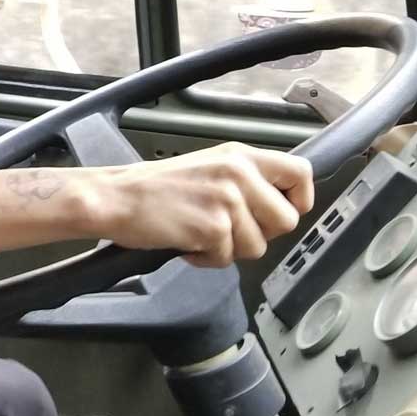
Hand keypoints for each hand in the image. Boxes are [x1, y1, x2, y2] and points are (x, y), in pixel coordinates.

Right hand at [80, 143, 313, 266]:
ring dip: (229, 249)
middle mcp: (239, 174)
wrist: (116, 197)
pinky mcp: (214, 228)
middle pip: (286, 220)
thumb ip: (244, 180)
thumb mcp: (208, 167)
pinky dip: (206, 259)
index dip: (299, 199)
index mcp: (240, 156)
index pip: (300, 173)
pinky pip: (227, 259)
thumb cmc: (154, 188)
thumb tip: (277, 205)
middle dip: (261, 234)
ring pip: (258, 246)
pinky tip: (187, 242)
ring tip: (201, 234)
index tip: (283, 211)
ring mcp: (227, 201)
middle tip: (230, 230)